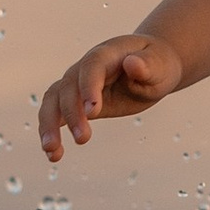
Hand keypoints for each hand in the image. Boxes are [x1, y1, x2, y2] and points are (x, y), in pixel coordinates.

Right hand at [40, 34, 182, 160]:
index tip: (93, 112)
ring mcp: (77, 83)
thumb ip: (147, 66)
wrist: (150, 67)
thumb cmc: (157, 65)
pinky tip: (54, 155)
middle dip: (72, 113)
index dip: (89, 86)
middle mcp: (86, 67)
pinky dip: (50, 132)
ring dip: (49, 125)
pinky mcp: (75, 101)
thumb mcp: (160, 66)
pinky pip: (55, 114)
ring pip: (53, 100)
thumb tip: (133, 64)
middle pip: (68, 86)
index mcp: (107, 54)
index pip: (92, 66)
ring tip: (53, 151)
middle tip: (83, 139)